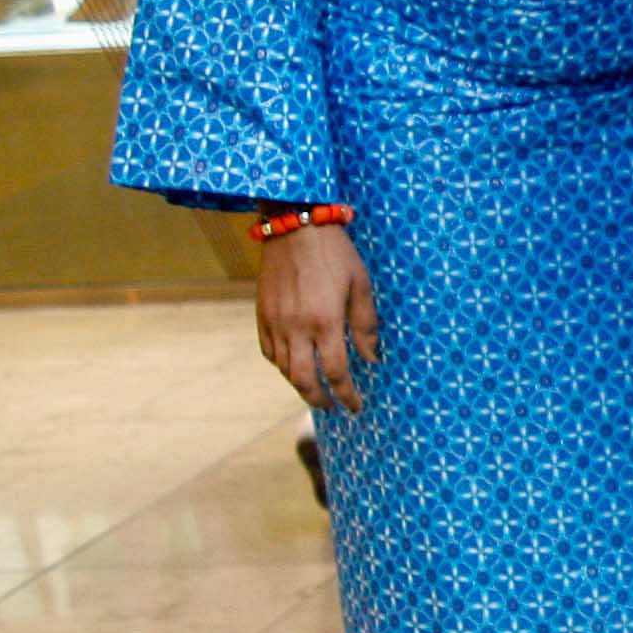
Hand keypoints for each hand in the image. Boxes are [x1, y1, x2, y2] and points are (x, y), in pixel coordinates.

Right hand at [255, 222, 377, 413]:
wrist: (295, 226)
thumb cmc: (335, 253)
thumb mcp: (361, 286)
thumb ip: (365, 325)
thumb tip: (370, 358)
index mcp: (325, 321)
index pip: (335, 372)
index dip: (346, 394)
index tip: (355, 406)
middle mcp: (296, 327)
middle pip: (304, 379)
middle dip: (319, 399)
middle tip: (332, 406)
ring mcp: (275, 322)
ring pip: (283, 369)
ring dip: (299, 385)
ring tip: (315, 389)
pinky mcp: (261, 313)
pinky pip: (268, 351)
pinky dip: (281, 365)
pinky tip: (293, 366)